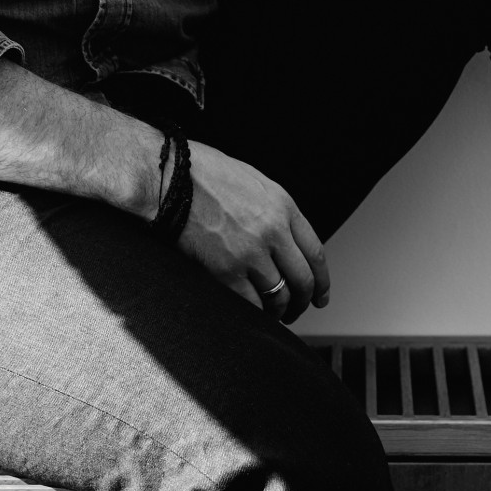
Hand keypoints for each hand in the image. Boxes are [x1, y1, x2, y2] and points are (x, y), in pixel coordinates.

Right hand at [179, 140, 330, 321]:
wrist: (168, 178)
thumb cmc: (203, 174)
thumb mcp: (253, 182)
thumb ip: (274, 211)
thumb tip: (285, 241)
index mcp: (283, 206)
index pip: (316, 252)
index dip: (322, 281)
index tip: (320, 296)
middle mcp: (273, 230)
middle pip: (302, 280)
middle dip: (303, 302)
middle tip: (297, 311)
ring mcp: (250, 252)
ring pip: (279, 296)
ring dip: (279, 312)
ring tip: (273, 316)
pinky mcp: (225, 270)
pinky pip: (251, 304)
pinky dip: (255, 314)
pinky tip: (252, 314)